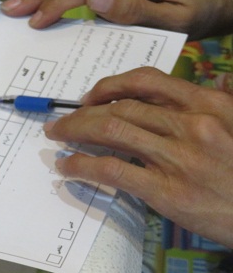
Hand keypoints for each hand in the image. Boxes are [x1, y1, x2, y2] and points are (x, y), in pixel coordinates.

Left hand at [43, 67, 232, 246]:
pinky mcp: (167, 191)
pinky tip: (68, 166)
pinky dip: (83, 165)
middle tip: (63, 119)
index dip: (111, 84)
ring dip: (75, 131)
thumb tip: (218, 82)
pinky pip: (112, 170)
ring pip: (111, 131)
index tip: (91, 95)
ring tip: (57, 135)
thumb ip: (223, 100)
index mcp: (208, 105)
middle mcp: (191, 125)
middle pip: (121, 107)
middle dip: (83, 111)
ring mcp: (177, 158)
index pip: (148, 81)